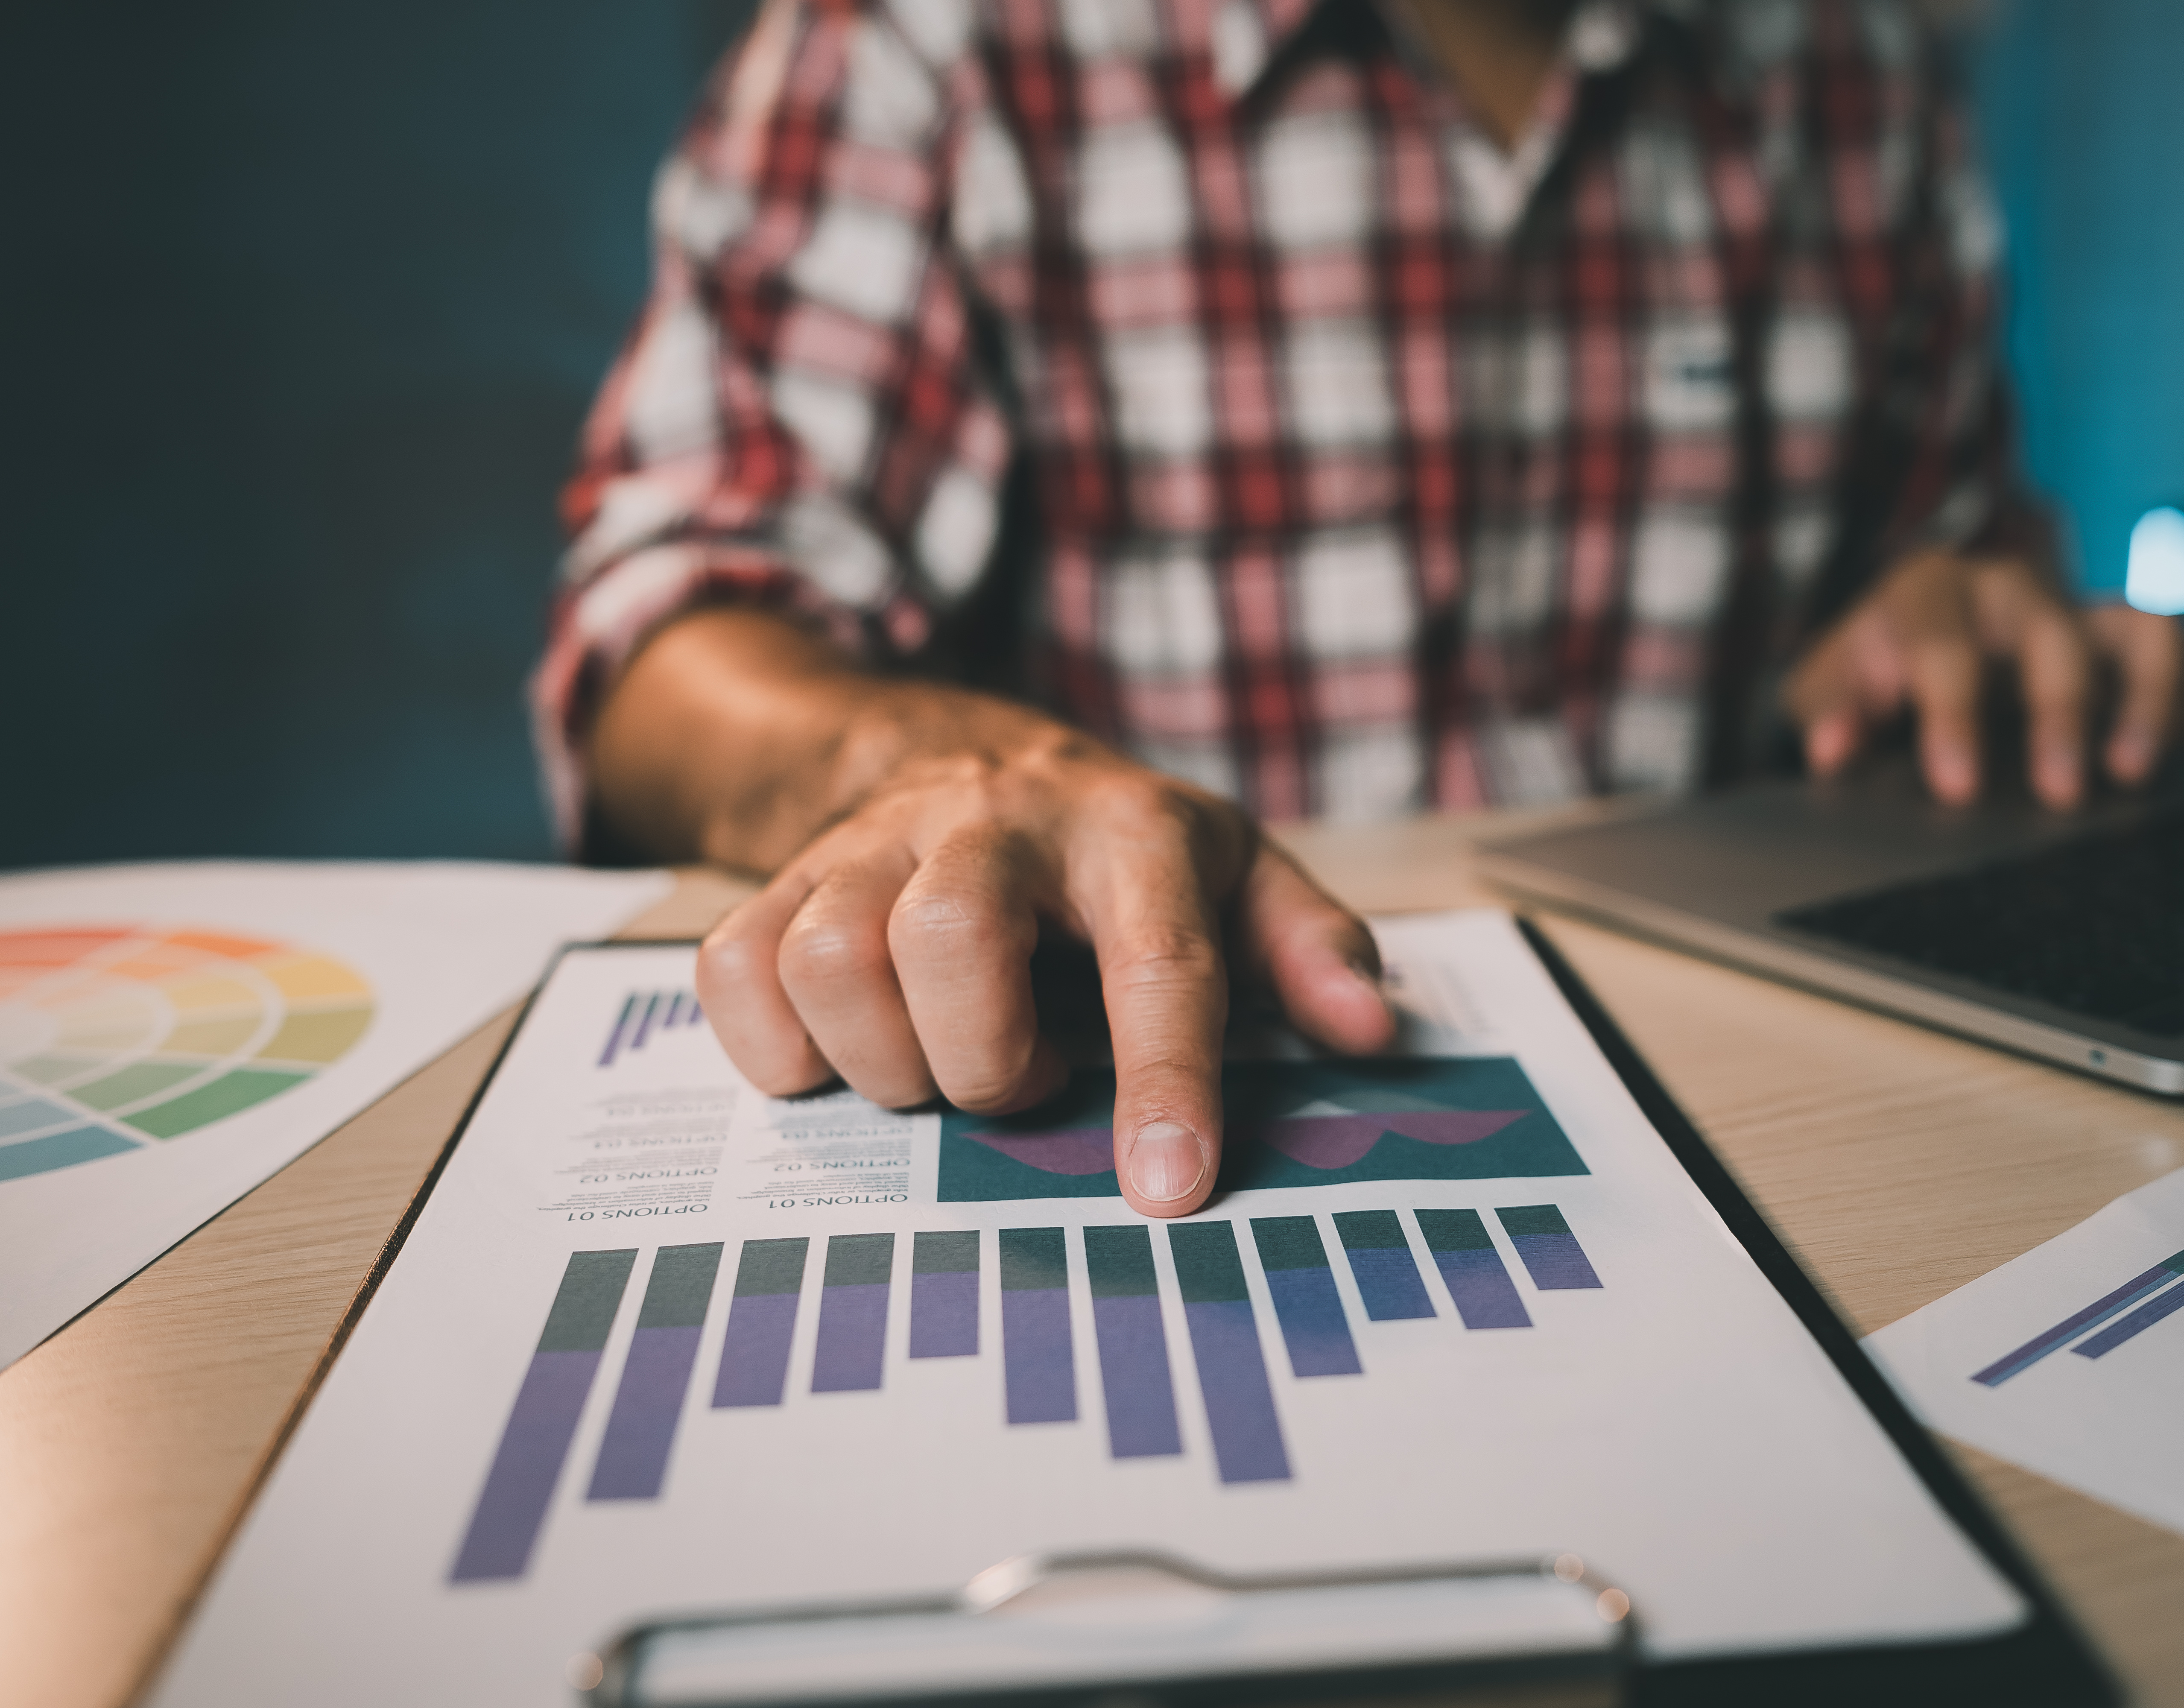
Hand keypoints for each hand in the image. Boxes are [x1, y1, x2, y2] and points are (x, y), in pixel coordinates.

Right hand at [604, 613, 1397, 1218]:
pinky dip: (783, 1047)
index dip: (1163, 1081)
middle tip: (1023, 1082)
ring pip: (830, 957)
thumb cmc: (1123, 855)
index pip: (1155, 959)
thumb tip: (1367, 1028)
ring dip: (889, 1057)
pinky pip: (738, 974)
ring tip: (948, 1064)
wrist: (971, 754)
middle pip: (949, 934)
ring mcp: (872, 846)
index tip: (1168, 1189)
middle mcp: (992, 821)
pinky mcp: (780, 879)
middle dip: (985, 1056)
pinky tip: (850, 1054)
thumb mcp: (1238, 876)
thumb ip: (1308, 948)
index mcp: (1128, 830)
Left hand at [1783, 549, 2183, 808]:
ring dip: (2146, 700)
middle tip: (2059, 794)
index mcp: (1929, 594)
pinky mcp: (2131, 641)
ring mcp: (2080, 610)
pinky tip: (2180, 751)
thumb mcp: (1829, 690)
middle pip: (2050, 637)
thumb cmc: (1871, 676)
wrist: (1908, 648)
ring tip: (2133, 773)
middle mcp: (2013, 590)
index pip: (1943, 644)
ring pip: (2139, 631)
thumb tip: (1830, 750)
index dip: (1952, 716)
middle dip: (2058, 715)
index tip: (1957, 788)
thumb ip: (1829, 712)